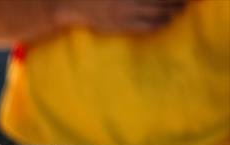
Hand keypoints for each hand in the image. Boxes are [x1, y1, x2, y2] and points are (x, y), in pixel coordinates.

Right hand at [56, 0, 187, 32]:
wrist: (75, 5)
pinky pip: (147, 27)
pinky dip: (160, 24)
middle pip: (163, 0)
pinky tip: (165, 21)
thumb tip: (149, 0)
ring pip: (159, 13)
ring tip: (179, 10)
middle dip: (178, 1)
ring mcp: (127, 12)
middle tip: (185, 2)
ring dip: (172, 12)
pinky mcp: (122, 25)